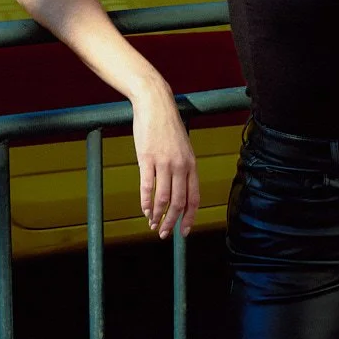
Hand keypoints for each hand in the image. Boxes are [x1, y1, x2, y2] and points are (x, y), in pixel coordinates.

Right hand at [130, 80, 200, 238]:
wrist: (155, 104)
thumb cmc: (167, 126)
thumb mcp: (182, 148)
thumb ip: (182, 167)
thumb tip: (178, 189)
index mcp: (191, 164)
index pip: (194, 197)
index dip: (190, 217)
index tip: (184, 231)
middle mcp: (181, 166)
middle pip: (179, 202)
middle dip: (172, 222)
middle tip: (164, 234)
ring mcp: (164, 162)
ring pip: (163, 198)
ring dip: (158, 215)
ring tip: (152, 225)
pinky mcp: (147, 158)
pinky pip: (147, 186)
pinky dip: (146, 202)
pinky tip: (144, 210)